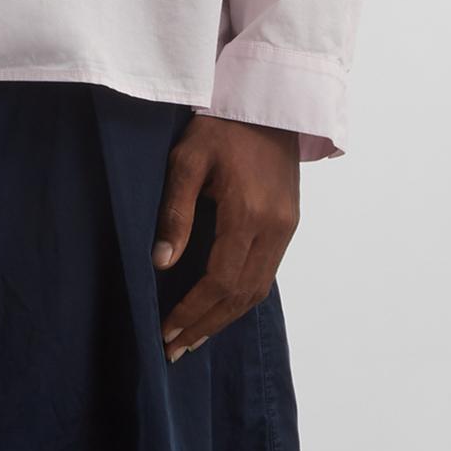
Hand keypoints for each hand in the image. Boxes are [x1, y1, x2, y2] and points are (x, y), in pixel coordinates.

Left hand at [152, 113, 300, 360]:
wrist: (268, 101)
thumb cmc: (221, 125)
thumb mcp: (187, 159)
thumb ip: (175, 211)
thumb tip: (162, 262)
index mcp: (248, 213)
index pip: (220, 279)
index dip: (192, 310)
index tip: (166, 330)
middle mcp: (274, 227)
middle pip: (241, 294)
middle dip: (206, 325)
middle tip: (175, 349)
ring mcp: (286, 227)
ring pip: (258, 289)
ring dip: (225, 318)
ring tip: (194, 338)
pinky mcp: (288, 224)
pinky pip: (266, 274)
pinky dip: (241, 298)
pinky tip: (219, 309)